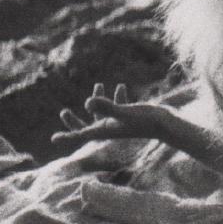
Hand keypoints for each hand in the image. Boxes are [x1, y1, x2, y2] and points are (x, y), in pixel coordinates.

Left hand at [51, 83, 173, 146]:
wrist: (169, 125)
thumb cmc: (147, 121)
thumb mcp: (125, 112)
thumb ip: (107, 108)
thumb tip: (88, 102)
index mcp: (106, 130)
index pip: (82, 135)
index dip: (67, 137)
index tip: (53, 139)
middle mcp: (111, 129)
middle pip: (88, 128)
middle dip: (75, 121)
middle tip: (64, 112)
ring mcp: (121, 124)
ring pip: (103, 116)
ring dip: (98, 103)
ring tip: (98, 83)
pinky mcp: (131, 117)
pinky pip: (118, 109)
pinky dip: (116, 98)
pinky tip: (121, 86)